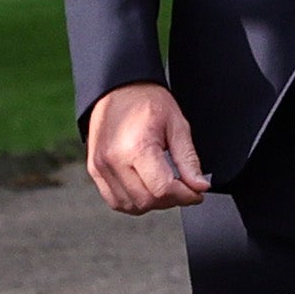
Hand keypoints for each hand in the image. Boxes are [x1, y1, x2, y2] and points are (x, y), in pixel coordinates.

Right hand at [85, 83, 212, 214]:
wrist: (117, 87)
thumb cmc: (147, 101)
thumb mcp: (177, 125)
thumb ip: (188, 159)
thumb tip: (200, 186)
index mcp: (136, 147)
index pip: (163, 189)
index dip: (186, 195)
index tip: (197, 192)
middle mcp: (113, 161)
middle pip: (147, 201)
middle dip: (171, 200)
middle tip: (184, 188)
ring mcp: (100, 167)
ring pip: (131, 206)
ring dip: (152, 203)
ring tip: (165, 186)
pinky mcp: (94, 170)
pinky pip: (115, 200)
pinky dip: (133, 201)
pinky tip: (146, 188)